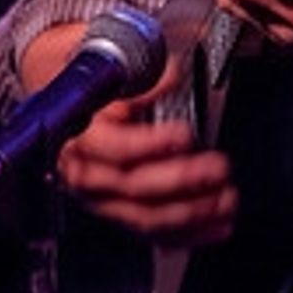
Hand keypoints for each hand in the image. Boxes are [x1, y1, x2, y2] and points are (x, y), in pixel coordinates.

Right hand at [57, 81, 238, 248]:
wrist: (66, 96)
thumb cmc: (90, 79)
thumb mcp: (108, 58)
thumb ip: (140, 71)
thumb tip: (169, 78)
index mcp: (77, 131)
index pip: (112, 147)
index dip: (150, 144)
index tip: (184, 135)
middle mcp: (85, 169)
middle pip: (132, 186)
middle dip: (181, 181)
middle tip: (218, 168)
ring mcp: (101, 196)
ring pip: (143, 216)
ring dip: (191, 213)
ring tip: (226, 199)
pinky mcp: (119, 211)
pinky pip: (153, 232)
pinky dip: (188, 234)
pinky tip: (217, 226)